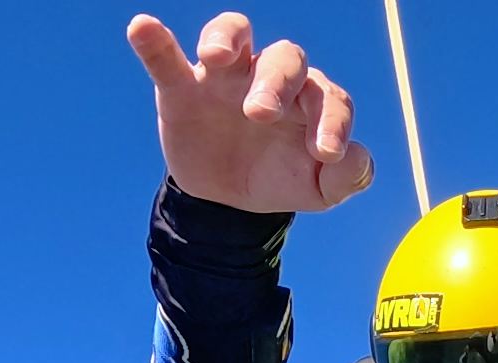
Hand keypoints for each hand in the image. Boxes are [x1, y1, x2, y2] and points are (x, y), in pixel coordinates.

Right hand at [126, 12, 373, 212]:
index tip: (326, 153)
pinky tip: (142, 27)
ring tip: (216, 58)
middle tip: (260, 114)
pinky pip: (167, 58)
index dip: (332, 122)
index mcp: (311, 101)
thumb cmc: (280, 178)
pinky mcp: (182, 87)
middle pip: (284, 58)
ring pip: (234, 34)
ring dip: (226, 39)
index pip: (330, 98)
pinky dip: (153, 41)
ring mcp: (227, 77)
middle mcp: (273, 78)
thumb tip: (355, 158)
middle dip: (276, 82)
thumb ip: (345, 178)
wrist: (228, 199)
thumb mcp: (317, 190)